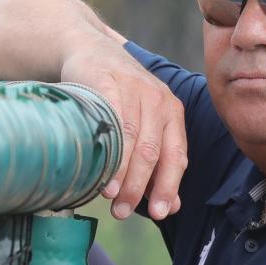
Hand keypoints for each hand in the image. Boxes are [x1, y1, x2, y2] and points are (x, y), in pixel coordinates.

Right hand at [62, 36, 187, 220]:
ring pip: (134, 139)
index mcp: (173, 114)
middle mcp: (159, 100)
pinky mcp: (108, 82)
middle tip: (123, 212)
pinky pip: (112, 121)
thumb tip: (171, 207)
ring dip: (123, 174)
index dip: (168, 187)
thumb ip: (158, 164)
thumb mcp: (143, 126)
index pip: (176, 156)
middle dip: (140, 187)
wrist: (89, 50)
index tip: (159, 214)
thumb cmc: (118, 97)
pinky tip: (101, 170)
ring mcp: (135, 89)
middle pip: (154, 152)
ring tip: (111, 198)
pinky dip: (109, 149)